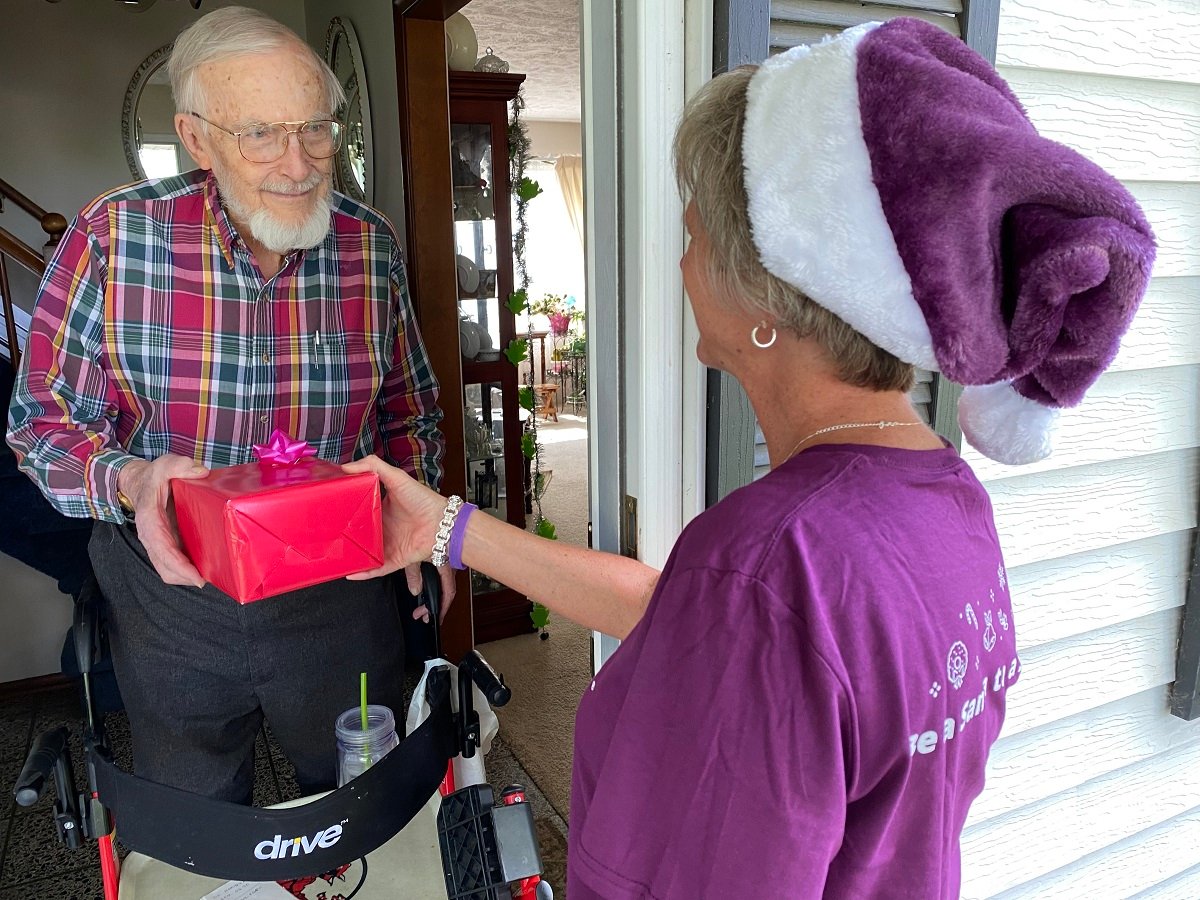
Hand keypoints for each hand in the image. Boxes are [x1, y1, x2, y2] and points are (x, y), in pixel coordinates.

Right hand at [117, 455, 208, 586]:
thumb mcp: (165, 465)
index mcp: (149, 519)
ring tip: (211, 576)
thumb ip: (179, 465)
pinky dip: (187, 569)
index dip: (178, 565)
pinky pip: (173, 563)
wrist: (142, 483)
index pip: (162, 548)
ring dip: (186, 577)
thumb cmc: (154, 476)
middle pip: (165, 567)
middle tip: (210, 579)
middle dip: (185, 577)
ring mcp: (158, 542)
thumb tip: (200, 471)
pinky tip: (206, 568)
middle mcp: (151, 536)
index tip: (196, 577)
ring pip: (168, 569)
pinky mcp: (166, 544)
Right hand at [343, 456, 456, 619]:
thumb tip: (347, 466)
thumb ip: (373, 466)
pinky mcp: (394, 559)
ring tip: (333, 557)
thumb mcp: (396, 477)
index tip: (327, 511)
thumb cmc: (423, 500)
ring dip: (350, 557)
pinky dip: (363, 573)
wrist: (442, 522)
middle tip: (325, 536)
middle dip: (343, 537)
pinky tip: (350, 573)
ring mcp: (387, 545)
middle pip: (357, 534)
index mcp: (380, 509)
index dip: (343, 512)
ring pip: (363, 553)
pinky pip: (375, 569)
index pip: (357, 511)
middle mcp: (382, 528)